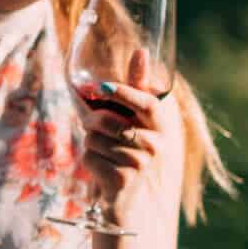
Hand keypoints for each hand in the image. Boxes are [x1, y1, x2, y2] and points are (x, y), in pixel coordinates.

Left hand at [81, 48, 177, 226]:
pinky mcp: (123, 180)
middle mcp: (156, 145)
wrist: (127, 198)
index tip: (103, 87)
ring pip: (93, 139)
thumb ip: (136, 86)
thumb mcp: (134, 118)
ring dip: (89, 144)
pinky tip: (101, 170)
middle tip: (91, 126)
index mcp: (160, 125)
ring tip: (104, 153)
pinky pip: (88, 158)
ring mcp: (141, 164)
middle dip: (90, 121)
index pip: (147, 103)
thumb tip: (143, 50)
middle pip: (108, 120)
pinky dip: (87, 161)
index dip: (125, 93)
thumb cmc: (127, 149)